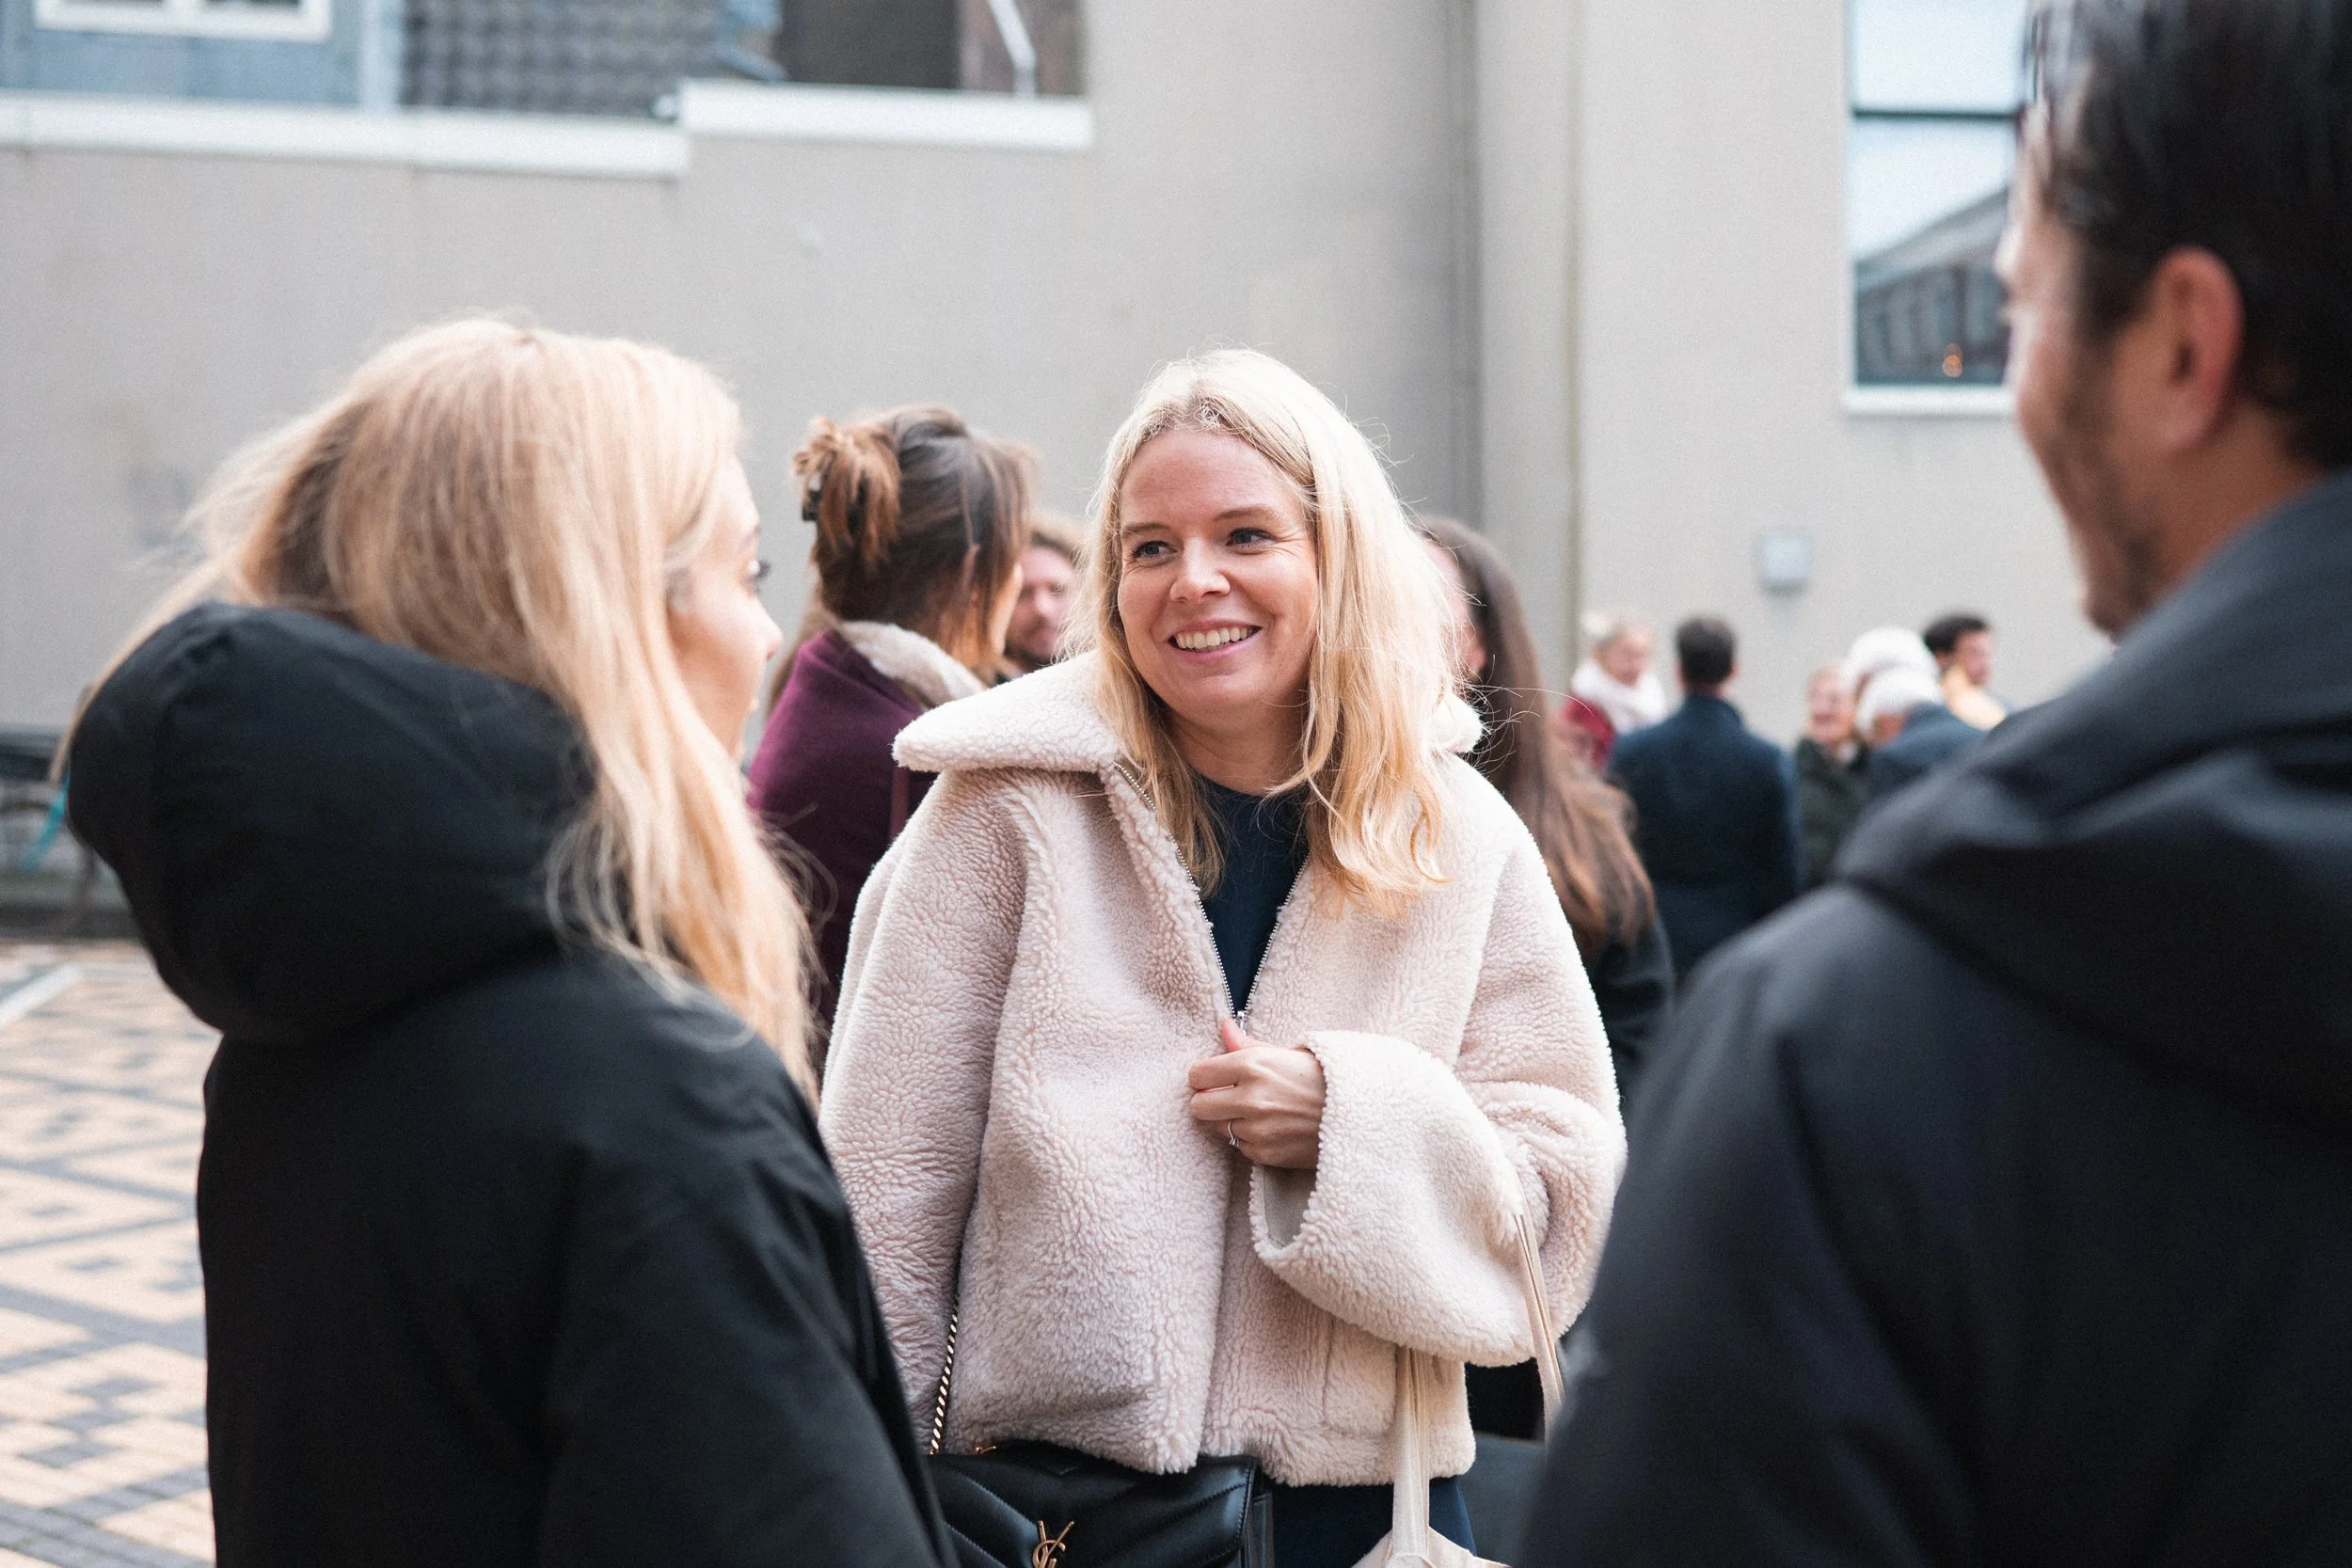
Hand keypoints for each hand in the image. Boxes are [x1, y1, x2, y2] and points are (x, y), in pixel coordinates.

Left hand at [1186, 1019, 1324, 1168]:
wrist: (1358, 1113)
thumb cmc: (1323, 1078)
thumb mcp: (1286, 1053)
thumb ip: (1247, 1044)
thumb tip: (1224, 1026)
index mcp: (1253, 1065)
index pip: (1198, 1074)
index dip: (1204, 1077)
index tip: (1214, 1079)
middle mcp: (1250, 1097)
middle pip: (1198, 1106)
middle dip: (1209, 1101)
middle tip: (1228, 1098)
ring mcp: (1257, 1128)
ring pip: (1217, 1128)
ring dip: (1230, 1121)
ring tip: (1258, 1113)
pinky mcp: (1265, 1154)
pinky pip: (1240, 1147)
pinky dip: (1250, 1139)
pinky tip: (1271, 1128)